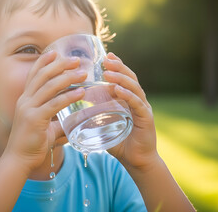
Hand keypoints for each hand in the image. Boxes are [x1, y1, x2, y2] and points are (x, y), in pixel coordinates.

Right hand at [4, 51, 85, 172]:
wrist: (19, 159)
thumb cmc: (32, 144)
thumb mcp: (45, 128)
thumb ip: (57, 122)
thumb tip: (74, 123)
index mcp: (25, 99)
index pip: (34, 75)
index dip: (43, 62)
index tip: (55, 52)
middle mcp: (25, 100)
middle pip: (43, 76)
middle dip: (60, 65)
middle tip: (76, 60)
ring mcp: (29, 109)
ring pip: (49, 87)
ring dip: (68, 78)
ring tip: (83, 73)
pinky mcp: (35, 119)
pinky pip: (54, 104)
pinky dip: (69, 97)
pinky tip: (81, 92)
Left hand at [103, 52, 158, 170]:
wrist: (136, 161)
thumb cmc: (119, 143)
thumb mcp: (103, 125)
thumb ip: (93, 116)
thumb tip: (72, 110)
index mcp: (130, 99)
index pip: (124, 77)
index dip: (117, 65)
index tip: (105, 55)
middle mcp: (138, 100)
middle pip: (130, 78)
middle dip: (118, 66)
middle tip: (106, 59)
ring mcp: (143, 108)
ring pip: (134, 88)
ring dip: (121, 78)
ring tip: (108, 72)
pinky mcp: (146, 119)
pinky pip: (137, 104)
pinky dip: (127, 95)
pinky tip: (117, 89)